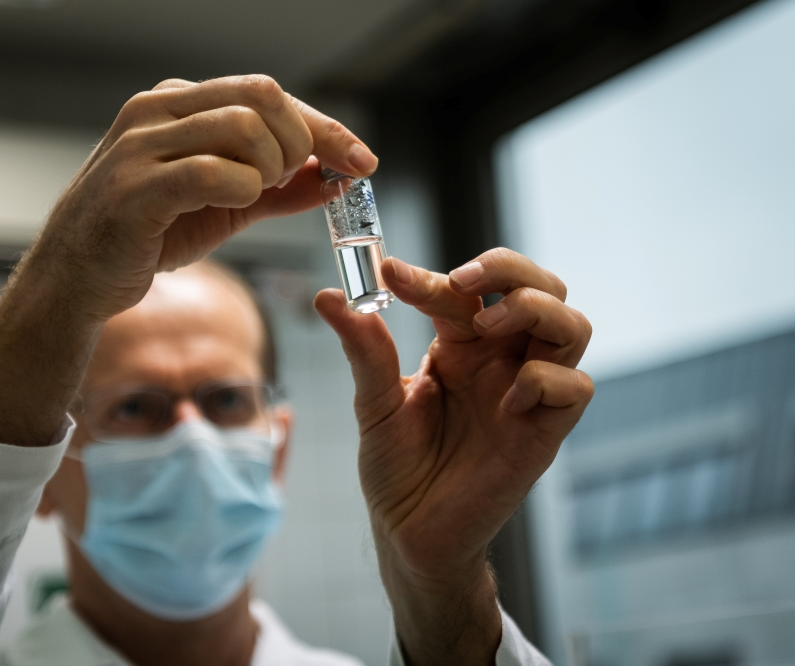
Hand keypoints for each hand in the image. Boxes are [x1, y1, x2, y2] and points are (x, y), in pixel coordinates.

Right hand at [0, 75, 376, 446]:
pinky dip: (242, 189)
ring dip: (271, 168)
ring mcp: (140, 144)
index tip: (363, 160)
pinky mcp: (134, 187)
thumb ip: (278, 188)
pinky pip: (212, 172)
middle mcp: (156, 111)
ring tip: (256, 196)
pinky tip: (236, 203)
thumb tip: (335, 178)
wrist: (76, 280)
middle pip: (262, 96)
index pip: (267, 93)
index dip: (325, 126)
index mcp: (177, 104)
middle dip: (301, 142)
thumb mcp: (223, 206)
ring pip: (241, 127)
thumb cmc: (146, 236)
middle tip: (294, 182)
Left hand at [315, 249, 592, 664]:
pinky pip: (575, 387)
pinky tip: (506, 399)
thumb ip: (364, 349)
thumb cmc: (397, 467)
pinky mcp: (545, 432)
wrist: (408, 532)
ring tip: (487, 326)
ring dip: (536, 309)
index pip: (466, 289)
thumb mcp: (375, 403)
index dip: (431, 275)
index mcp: (462, 345)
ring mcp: (528, 393)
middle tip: (463, 280)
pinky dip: (545, 379)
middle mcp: (501, 360)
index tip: (387, 273)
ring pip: (571, 325)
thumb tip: (329, 296)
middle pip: (541, 287)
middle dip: (510, 269)